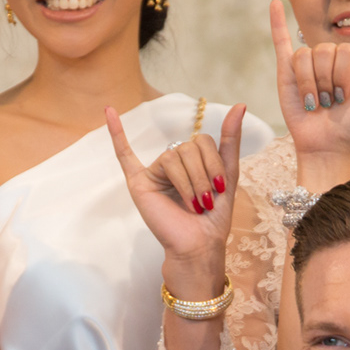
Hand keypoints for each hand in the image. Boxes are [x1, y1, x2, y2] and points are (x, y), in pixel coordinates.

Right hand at [109, 101, 246, 295]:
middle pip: (186, 147)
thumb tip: (240, 104)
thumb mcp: (229, 174)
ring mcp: (154, 171)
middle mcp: (173, 163)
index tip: (221, 187)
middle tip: (205, 201)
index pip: (201, 141)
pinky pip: (125, 155)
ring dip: (188, 182)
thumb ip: (230, 140)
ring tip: (192, 204)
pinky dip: (117, 133)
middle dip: (202, 174)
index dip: (214, 161)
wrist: (199, 245)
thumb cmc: (214, 217)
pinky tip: (109, 112)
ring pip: (172, 157)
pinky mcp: (139, 182)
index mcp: (193, 160)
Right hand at [271, 0, 349, 189]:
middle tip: (330, 104)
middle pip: (322, 51)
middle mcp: (330, 59)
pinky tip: (274, 3)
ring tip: (315, 103)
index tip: (347, 98)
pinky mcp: (286, 72)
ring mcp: (307, 64)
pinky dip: (276, 22)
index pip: (343, 50)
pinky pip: (281, 41)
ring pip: (303, 57)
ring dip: (309, 85)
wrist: (329, 147)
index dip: (343, 74)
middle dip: (326, 82)